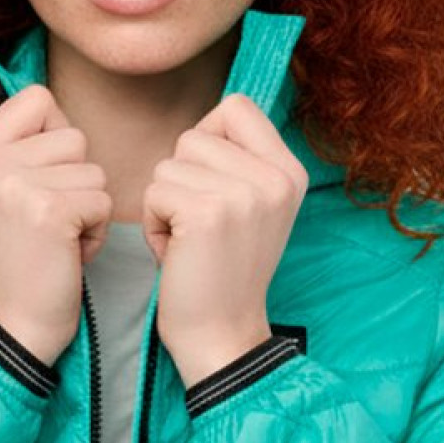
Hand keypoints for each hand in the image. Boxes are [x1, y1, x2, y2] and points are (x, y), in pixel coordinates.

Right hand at [0, 84, 112, 364]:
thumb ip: (19, 147)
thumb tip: (52, 103)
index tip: (46, 178)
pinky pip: (104, 201)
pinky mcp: (47, 210)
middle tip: (49, 221)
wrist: (12, 323)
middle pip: (74, 135)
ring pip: (94, 171)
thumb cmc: (19, 259)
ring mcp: (14, 183)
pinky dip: (97, 232)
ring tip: (58, 238)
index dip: (58, 134)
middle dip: (77, 180)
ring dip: (88, 208)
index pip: (37, 97)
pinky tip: (69, 254)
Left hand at [141, 92, 307, 384]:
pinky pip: (155, 191)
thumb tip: (209, 121)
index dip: (207, 138)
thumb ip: (240, 162)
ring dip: (165, 203)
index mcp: (290, 171)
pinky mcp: (208, 212)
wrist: (223, 336)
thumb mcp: (252, 208)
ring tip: (190, 242)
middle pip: (194, 135)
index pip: (237, 107)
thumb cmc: (222, 273)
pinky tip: (177, 254)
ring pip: (169, 163)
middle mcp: (276, 177)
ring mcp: (245, 193)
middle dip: (181, 179)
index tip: (209, 185)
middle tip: (200, 227)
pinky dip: (153, 224)